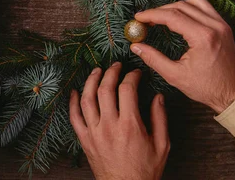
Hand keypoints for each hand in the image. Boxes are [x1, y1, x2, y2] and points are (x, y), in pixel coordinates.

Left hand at [70, 63, 168, 179]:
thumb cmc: (145, 170)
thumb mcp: (162, 145)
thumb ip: (160, 118)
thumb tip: (158, 97)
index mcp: (130, 125)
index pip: (127, 89)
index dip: (132, 76)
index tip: (136, 73)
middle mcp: (109, 126)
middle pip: (105, 89)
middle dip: (111, 72)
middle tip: (116, 65)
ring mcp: (94, 132)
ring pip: (87, 99)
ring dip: (91, 81)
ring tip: (97, 71)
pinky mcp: (85, 140)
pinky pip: (74, 118)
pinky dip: (72, 103)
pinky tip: (74, 92)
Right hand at [131, 0, 234, 113]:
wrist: (234, 93)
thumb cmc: (207, 88)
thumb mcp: (175, 76)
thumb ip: (153, 58)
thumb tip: (136, 46)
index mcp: (203, 37)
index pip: (172, 16)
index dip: (152, 14)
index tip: (138, 18)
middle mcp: (214, 26)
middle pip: (181, 6)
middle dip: (160, 10)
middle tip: (146, 20)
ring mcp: (221, 24)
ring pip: (194, 1)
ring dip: (176, 6)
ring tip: (163, 17)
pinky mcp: (224, 26)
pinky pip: (205, 7)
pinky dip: (190, 7)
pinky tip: (181, 17)